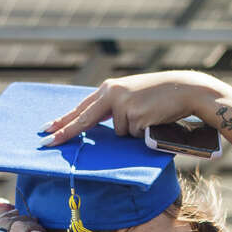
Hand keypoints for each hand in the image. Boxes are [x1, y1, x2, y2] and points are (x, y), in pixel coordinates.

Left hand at [41, 71, 226, 144]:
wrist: (185, 90)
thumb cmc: (158, 96)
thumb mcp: (131, 95)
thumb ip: (111, 107)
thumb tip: (92, 127)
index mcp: (109, 89)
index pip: (81, 108)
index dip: (63, 121)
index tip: (45, 130)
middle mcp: (112, 94)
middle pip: (83, 120)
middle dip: (64, 133)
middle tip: (46, 142)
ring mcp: (123, 106)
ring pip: (118, 134)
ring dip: (132, 131)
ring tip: (148, 116)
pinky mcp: (135, 117)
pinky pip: (133, 136)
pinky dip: (143, 134)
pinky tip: (153, 120)